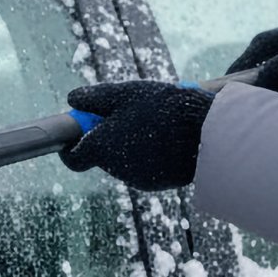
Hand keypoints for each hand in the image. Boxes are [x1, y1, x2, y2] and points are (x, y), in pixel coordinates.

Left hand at [60, 81, 212, 190]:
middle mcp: (115, 169)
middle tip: (129, 114)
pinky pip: (146, 167)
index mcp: (100, 148)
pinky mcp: (159, 182)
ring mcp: (138, 179)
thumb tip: (72, 100)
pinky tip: (168, 137)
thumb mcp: (123, 93)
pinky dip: (150, 154)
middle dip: (108, 137)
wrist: (205, 131)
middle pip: (102, 155)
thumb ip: (92, 98)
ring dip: (131, 143)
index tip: (81, 131)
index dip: (72, 145)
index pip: (73, 159)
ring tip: (156, 121)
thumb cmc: (161, 107)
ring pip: (124, 160)